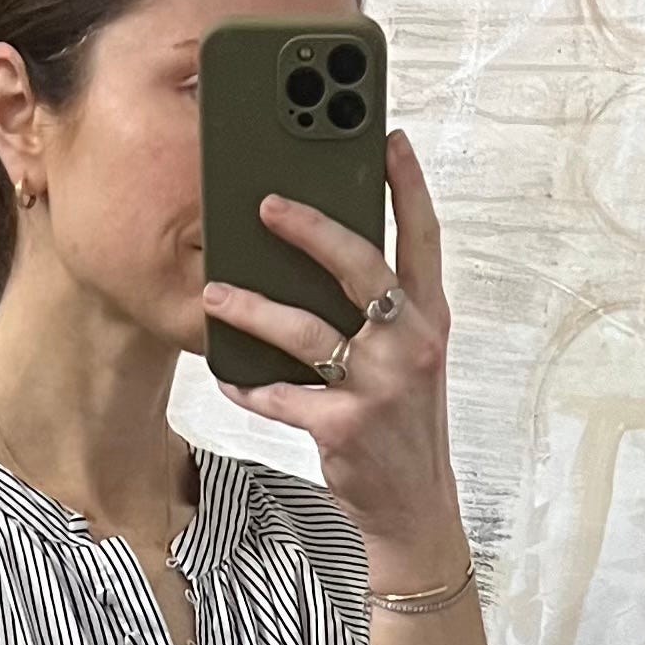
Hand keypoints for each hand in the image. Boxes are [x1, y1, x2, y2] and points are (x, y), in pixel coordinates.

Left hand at [201, 129, 467, 586]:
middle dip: (312, 229)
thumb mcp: (409, 360)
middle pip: (361, 267)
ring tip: (215, 295)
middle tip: (267, 204)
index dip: (409, 186)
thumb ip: (381, 312)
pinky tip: (227, 375)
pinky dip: (249, 385)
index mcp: (429, 321)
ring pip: (306, 331)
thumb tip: (324, 256)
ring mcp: (379, 387)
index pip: (424, 239)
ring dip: (253, 310)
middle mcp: (411, 346)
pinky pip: (281, 395)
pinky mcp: (343, 427)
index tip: (389, 139)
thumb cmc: (402, 424)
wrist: (414, 506)